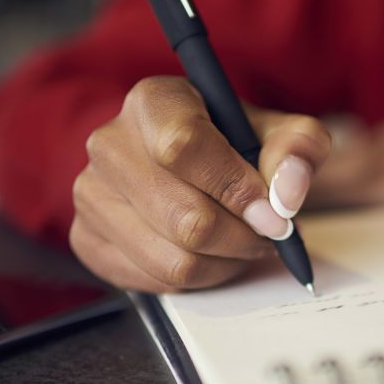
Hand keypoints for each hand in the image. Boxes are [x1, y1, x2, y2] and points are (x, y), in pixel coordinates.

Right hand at [69, 77, 330, 292]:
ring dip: (224, 263)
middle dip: (242, 237)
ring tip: (241, 242)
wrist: (188, 164)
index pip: (182, 147)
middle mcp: (110, 143)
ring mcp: (90, 193)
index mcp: (154, 101)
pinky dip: (195, 280)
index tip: (272, 212)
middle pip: (185, 218)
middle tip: (268, 233)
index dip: (235, 188)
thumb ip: (297, 150)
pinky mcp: (86, 238)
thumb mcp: (278, 132)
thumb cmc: (232, 144)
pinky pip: (152, 281)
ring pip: (173, 260)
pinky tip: (208, 255)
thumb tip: (285, 194)